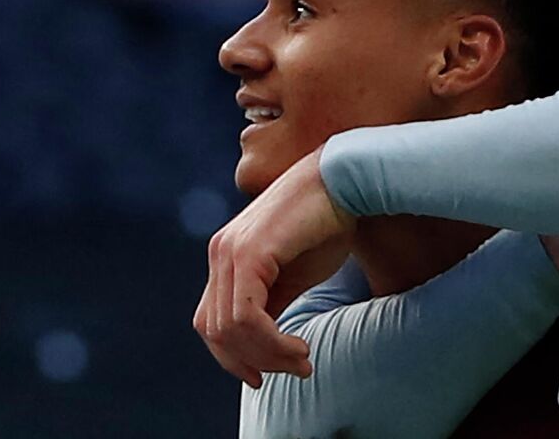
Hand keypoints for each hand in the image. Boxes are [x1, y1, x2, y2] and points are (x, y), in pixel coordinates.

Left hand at [194, 149, 355, 387]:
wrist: (347, 181)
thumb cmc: (327, 224)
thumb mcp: (294, 276)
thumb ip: (270, 306)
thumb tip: (263, 347)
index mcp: (225, 257)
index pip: (211, 323)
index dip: (233, 358)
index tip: (265, 377)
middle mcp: (219, 253)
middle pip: (216, 331)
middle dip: (255, 361)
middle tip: (296, 369)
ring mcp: (229, 251)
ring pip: (230, 329)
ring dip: (268, 355)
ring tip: (303, 358)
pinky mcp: (249, 252)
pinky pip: (247, 316)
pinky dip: (271, 342)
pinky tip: (299, 346)